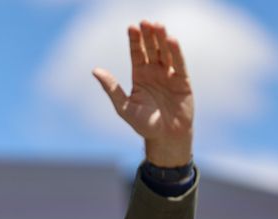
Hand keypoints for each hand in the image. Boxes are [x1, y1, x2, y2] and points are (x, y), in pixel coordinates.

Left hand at [93, 21, 193, 167]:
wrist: (166, 137)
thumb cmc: (144, 124)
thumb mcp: (124, 107)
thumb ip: (112, 88)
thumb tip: (95, 70)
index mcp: (139, 75)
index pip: (137, 53)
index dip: (135, 40)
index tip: (132, 27)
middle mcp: (154, 72)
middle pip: (151, 48)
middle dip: (148, 35)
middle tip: (145, 22)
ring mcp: (169, 75)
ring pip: (165, 53)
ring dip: (161, 39)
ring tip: (158, 26)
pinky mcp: (182, 81)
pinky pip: (178, 64)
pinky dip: (175, 52)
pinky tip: (171, 40)